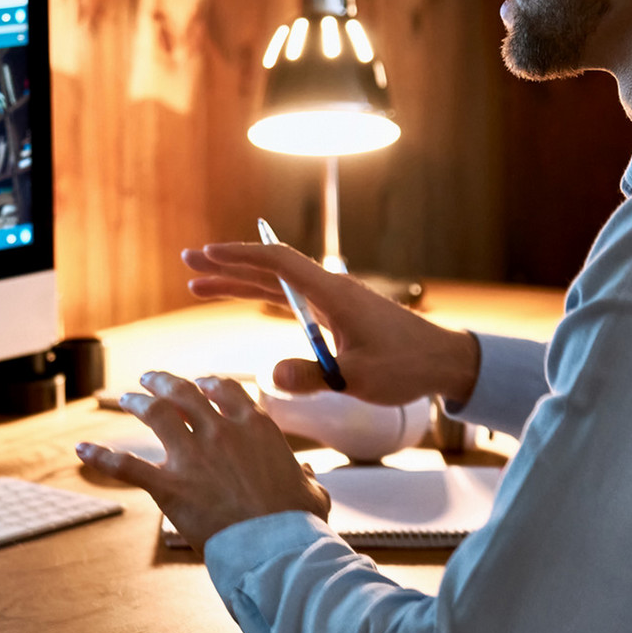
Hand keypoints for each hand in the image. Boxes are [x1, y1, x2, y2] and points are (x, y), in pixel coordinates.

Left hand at [76, 372, 329, 548]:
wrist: (276, 546)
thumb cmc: (297, 522)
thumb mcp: (311, 493)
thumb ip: (305, 478)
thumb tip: (307, 474)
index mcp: (255, 428)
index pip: (227, 391)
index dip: (210, 384)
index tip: (200, 382)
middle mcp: (220, 431)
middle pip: (185, 392)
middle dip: (165, 381)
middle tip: (150, 378)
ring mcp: (192, 456)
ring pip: (156, 414)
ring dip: (137, 402)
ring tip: (127, 399)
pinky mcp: (169, 486)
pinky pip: (127, 466)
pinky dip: (101, 457)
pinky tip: (81, 450)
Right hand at [182, 242, 479, 405]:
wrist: (443, 361)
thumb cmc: (406, 367)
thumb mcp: (357, 378)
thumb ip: (312, 376)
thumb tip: (270, 376)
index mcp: (333, 294)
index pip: (278, 263)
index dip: (240, 257)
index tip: (208, 255)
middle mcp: (329, 289)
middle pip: (269, 269)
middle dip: (227, 265)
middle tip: (188, 262)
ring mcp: (331, 299)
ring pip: (275, 282)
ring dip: (238, 281)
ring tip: (198, 284)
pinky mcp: (335, 313)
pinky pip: (289, 297)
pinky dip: (261, 295)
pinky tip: (242, 296)